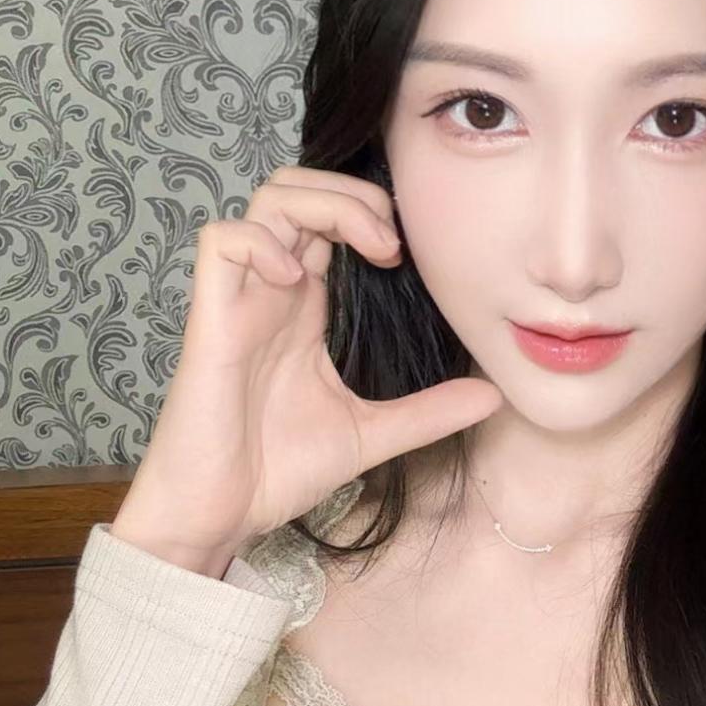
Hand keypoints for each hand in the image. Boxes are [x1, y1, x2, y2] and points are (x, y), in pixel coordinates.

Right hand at [111, 164, 502, 564]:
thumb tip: (495, 396)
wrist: (221, 515)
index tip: (405, 255)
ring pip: (265, 201)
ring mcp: (239, 300)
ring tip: (360, 248)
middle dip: (351, 193)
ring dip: (320, 204)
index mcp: (303, 307)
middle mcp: (271, 292)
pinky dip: (261, 242)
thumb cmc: (275, 472)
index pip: (328, 219)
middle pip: (298, 190)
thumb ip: (429, 412)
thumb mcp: (372, 434)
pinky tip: (296, 278)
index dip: (369, 212)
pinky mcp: (211, 319)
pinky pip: (221, 241)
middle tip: (389, 242)